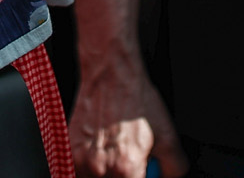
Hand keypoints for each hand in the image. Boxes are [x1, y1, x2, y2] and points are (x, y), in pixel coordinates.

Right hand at [69, 46, 185, 177]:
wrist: (111, 76)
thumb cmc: (137, 102)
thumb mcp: (170, 137)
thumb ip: (174, 169)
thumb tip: (166, 177)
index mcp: (126, 169)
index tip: (142, 173)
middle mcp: (101, 169)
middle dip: (125, 176)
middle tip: (131, 161)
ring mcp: (81, 161)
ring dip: (107, 174)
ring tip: (117, 152)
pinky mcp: (69, 151)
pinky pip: (80, 170)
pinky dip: (92, 166)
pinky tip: (103, 148)